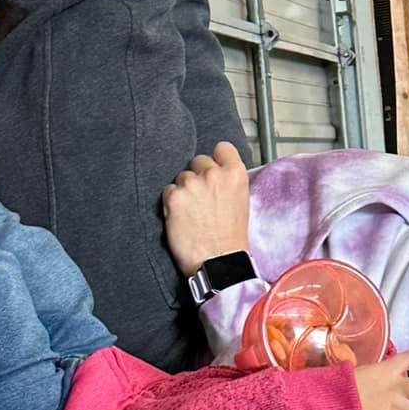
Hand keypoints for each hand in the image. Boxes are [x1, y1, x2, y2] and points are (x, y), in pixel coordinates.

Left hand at [162, 143, 250, 274]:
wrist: (218, 262)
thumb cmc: (230, 237)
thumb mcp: (241, 201)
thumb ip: (229, 181)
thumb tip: (216, 171)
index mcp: (236, 174)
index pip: (222, 147)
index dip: (216, 158)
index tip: (212, 168)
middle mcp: (214, 174)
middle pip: (197, 160)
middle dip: (196, 176)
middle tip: (200, 198)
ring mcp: (192, 184)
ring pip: (181, 177)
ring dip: (183, 191)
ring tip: (191, 212)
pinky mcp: (174, 198)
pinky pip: (167, 191)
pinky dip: (171, 203)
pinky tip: (181, 218)